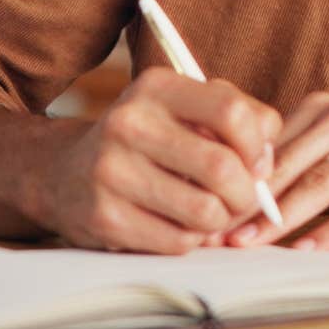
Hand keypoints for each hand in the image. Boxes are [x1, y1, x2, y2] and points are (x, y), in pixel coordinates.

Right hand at [32, 67, 281, 253]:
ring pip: (205, 212)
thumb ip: (236, 117)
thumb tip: (267, 160)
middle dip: (247, 193)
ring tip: (213, 212)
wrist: (62, 172)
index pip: (231, 112)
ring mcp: (112, 172)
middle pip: (223, 169)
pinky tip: (181, 224)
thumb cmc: (145, 139)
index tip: (257, 160)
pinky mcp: (105, 218)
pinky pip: (179, 241)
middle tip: (243, 198)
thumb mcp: (181, 108)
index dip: (258, 144)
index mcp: (156, 87)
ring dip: (222, 220)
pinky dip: (193, 238)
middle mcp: (129, 123)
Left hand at [225, 93, 328, 251]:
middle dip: (252, 200)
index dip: (241, 176)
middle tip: (220, 231)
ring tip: (254, 241)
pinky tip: (311, 248)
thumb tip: (255, 184)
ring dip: (283, 216)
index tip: (214, 206)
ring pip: (323, 182)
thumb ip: (314, 149)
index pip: (275, 141)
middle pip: (291, 162)